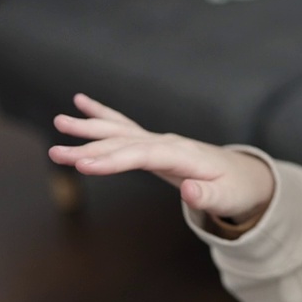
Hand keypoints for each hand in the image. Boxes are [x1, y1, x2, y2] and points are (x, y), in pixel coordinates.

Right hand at [47, 94, 274, 221]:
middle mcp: (169, 142)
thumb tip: (188, 192)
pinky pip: (124, 127)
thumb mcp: (227, 199)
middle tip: (56, 153)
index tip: (83, 165)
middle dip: (89, 147)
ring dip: (90, 128)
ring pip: (120, 131)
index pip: (142, 154)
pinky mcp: (155, 144)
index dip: (112, 159)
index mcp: (184, 155)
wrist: (246, 176)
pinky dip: (103, 115)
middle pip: (124, 142)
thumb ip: (206, 197)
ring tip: (59, 122)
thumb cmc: (235, 190)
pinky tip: (81, 102)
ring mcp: (161, 140)